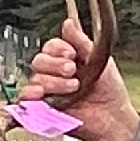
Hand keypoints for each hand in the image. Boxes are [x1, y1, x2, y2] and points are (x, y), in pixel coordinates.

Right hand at [25, 28, 139, 140]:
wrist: (113, 116)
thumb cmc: (109, 90)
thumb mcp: (99, 58)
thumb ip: (81, 41)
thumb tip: (68, 24)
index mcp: (66, 59)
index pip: (50, 47)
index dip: (58, 48)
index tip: (72, 54)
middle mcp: (55, 74)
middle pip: (39, 61)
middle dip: (55, 64)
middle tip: (72, 70)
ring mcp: (49, 91)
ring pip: (36, 78)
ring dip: (54, 82)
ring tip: (73, 88)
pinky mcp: (43, 109)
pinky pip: (26, 98)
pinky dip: (31, 94)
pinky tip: (43, 94)